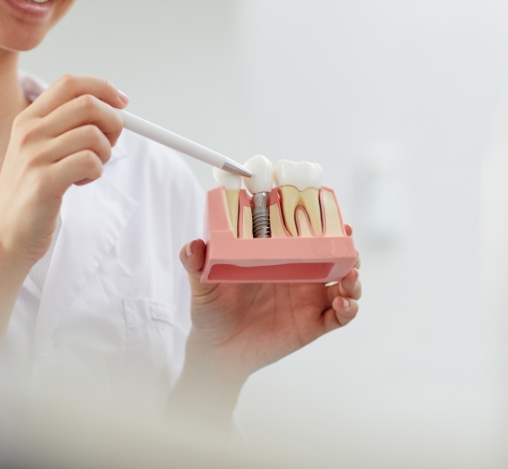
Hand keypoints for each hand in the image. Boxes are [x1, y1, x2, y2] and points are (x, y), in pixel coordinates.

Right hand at [0, 74, 126, 269]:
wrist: (7, 231)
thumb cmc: (33, 190)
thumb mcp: (43, 150)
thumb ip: (69, 128)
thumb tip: (114, 110)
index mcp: (30, 119)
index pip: (71, 83)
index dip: (103, 88)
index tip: (122, 103)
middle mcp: (30, 132)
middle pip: (89, 105)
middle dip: (114, 123)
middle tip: (109, 144)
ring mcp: (35, 156)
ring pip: (94, 135)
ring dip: (104, 153)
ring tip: (90, 168)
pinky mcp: (45, 181)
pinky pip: (91, 161)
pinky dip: (97, 172)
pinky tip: (81, 181)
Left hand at [179, 225, 360, 385]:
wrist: (217, 350)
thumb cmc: (212, 311)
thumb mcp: (204, 284)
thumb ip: (197, 264)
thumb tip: (192, 245)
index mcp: (279, 258)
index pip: (307, 235)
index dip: (323, 223)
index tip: (331, 213)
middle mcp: (299, 275)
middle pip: (334, 255)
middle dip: (347, 247)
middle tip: (348, 241)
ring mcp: (309, 299)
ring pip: (345, 283)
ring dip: (354, 277)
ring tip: (349, 276)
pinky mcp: (313, 324)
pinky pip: (340, 315)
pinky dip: (349, 308)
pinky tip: (342, 302)